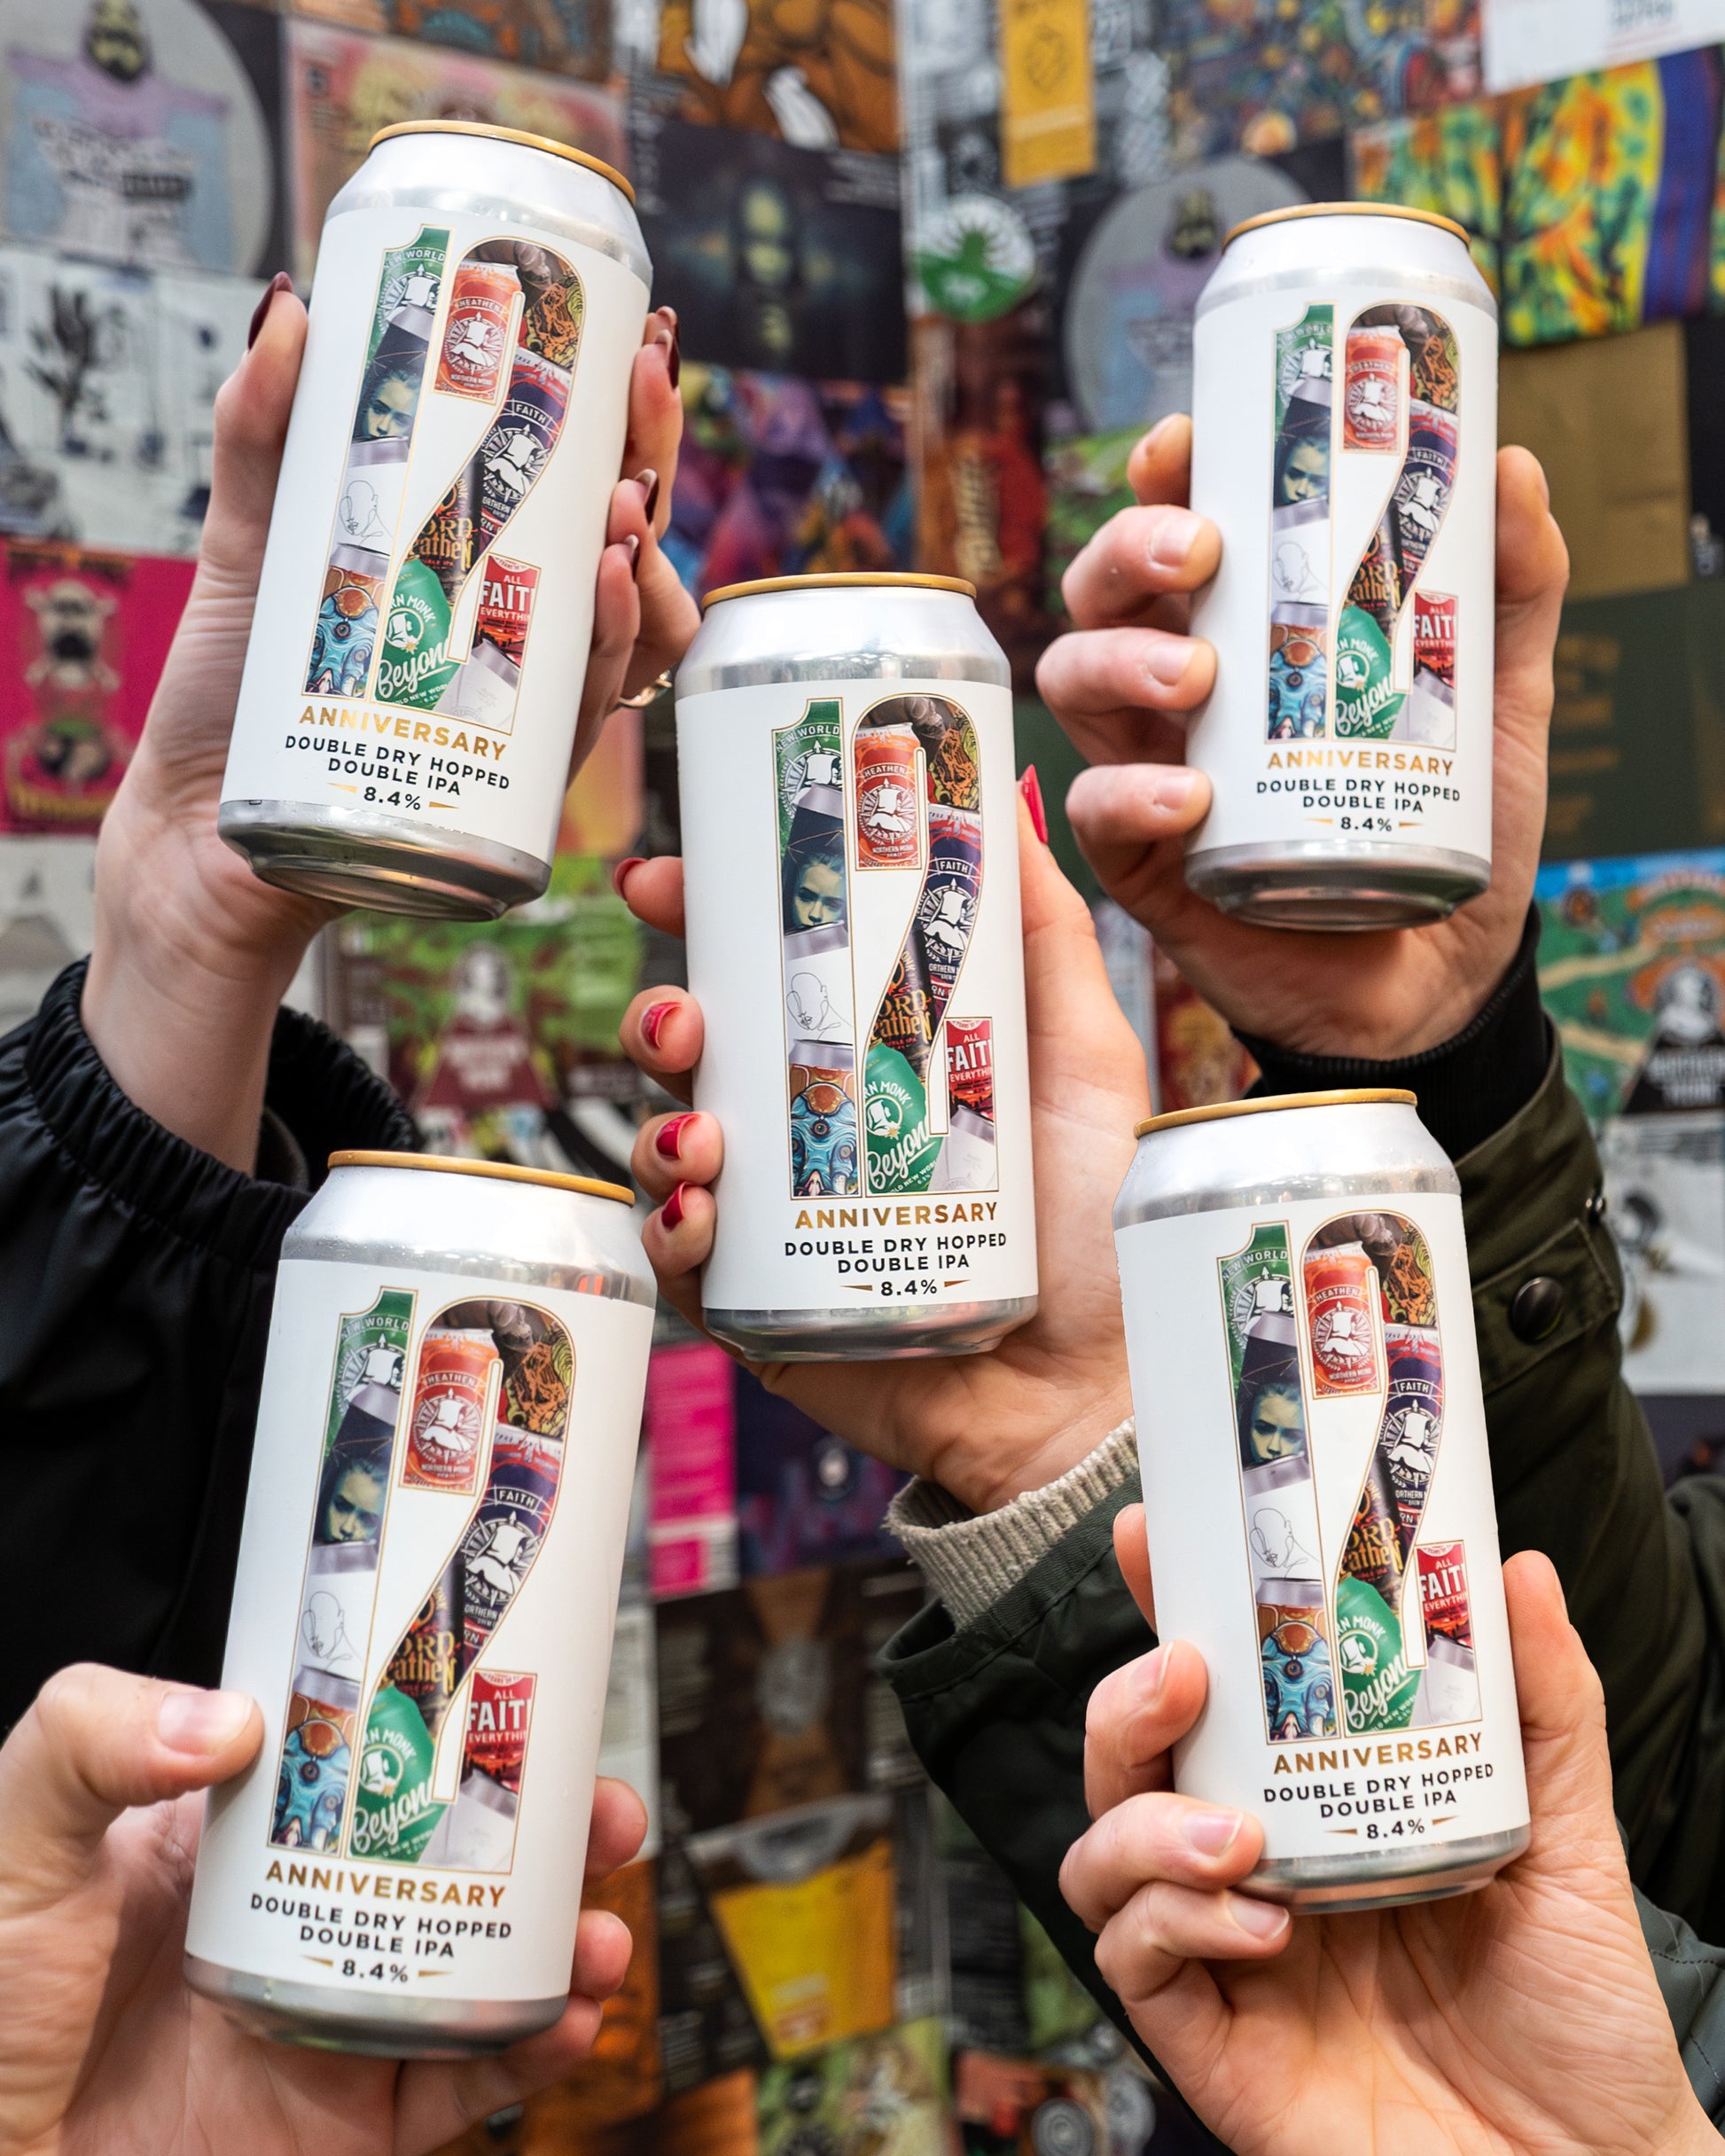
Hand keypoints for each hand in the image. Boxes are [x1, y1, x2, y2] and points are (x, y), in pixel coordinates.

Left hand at [0, 1663, 644, 2155]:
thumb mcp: (15, 1842)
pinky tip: (566, 2015)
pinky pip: (465, 2085)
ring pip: (485, 1962)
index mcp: (244, 1836)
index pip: (378, 1753)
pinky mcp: (351, 2123)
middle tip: (601, 1807)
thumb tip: (228, 1716)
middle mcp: (307, 1918)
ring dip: (565, 1936)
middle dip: (548, 1827)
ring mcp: (335, 2019)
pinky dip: (531, 2051)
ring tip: (601, 1923)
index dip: (459, 1719)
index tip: (524, 1684)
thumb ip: (87, 1743)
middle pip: (459, 1854)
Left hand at [83, 284, 697, 1173]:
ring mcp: (527, 705)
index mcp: (481, 567)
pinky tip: (613, 578)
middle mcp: (522, 635)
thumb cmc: (234, 690)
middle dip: (653, 457)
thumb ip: (263, 432)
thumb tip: (290, 306)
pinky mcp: (519, 776)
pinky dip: (619, 637)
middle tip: (643, 382)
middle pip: (627, 540)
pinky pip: (594, 705)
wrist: (200, 826)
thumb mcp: (249, 540)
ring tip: (624, 499)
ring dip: (650, 553)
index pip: (576, 479)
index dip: (624, 414)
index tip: (639, 337)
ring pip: (636, 626)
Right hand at [613, 788, 1149, 1513]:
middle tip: (680, 1012)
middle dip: (662, 1013)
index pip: (767, 969)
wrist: (1101, 1391)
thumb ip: (1045, 937)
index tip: (669, 873)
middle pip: (699, 1050)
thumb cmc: (1104, 1225)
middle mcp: (813, 1128)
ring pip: (670, 1144)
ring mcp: (782, 1219)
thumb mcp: (1088, 1058)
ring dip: (658, 1122)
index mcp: (873, 1057)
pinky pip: (680, 1259)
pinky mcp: (763, 1307)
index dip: (705, 915)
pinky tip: (697, 1211)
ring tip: (705, 1131)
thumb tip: (1007, 804)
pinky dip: (668, 1227)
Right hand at [1036, 416, 1569, 1059]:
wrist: (1441, 980)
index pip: (1176, 534)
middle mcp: (1182, 696)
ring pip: (1076, 688)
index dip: (1160, 478)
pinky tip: (1189, 797)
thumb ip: (1506, 596)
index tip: (1184, 444)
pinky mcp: (1149, 866)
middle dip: (1127, 553)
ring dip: (1118, 662)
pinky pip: (1097, 816)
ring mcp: (1154, 775)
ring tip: (1191, 674)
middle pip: (1103, 594)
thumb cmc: (1450, 831)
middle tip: (1197, 551)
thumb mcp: (1495, 706)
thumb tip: (1512, 469)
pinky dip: (1128, 796)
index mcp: (1245, 635)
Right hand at [1061, 1522, 1712, 2155]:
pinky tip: (1259, 1925)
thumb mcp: (1570, 1840)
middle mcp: (1252, 1871)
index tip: (1152, 1536)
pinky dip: (1174, 1924)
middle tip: (1187, 1676)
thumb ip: (1544, 1705)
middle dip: (1124, 1704)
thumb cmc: (1581, 2016)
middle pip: (1124, 1766)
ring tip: (1236, 1836)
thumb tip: (1517, 1567)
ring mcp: (1225, 1957)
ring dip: (1143, 1825)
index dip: (1166, 1614)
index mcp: (1314, 1808)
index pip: (1213, 1700)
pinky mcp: (1214, 2046)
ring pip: (1099, 1859)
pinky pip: (1132, 1963)